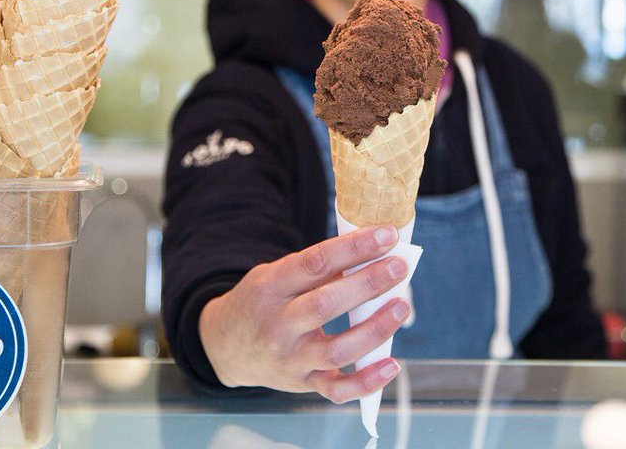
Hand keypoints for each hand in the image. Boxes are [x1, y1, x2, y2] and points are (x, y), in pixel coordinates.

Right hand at [199, 225, 410, 402]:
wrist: (225, 347)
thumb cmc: (261, 303)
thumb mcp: (275, 275)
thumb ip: (315, 270)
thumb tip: (371, 258)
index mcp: (271, 287)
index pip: (316, 263)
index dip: (354, 248)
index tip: (386, 236)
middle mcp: (278, 325)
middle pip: (326, 304)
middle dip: (368, 284)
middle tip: (399, 267)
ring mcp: (291, 359)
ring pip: (337, 349)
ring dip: (375, 329)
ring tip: (400, 306)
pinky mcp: (302, 383)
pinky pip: (337, 390)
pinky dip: (367, 382)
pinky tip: (391, 364)